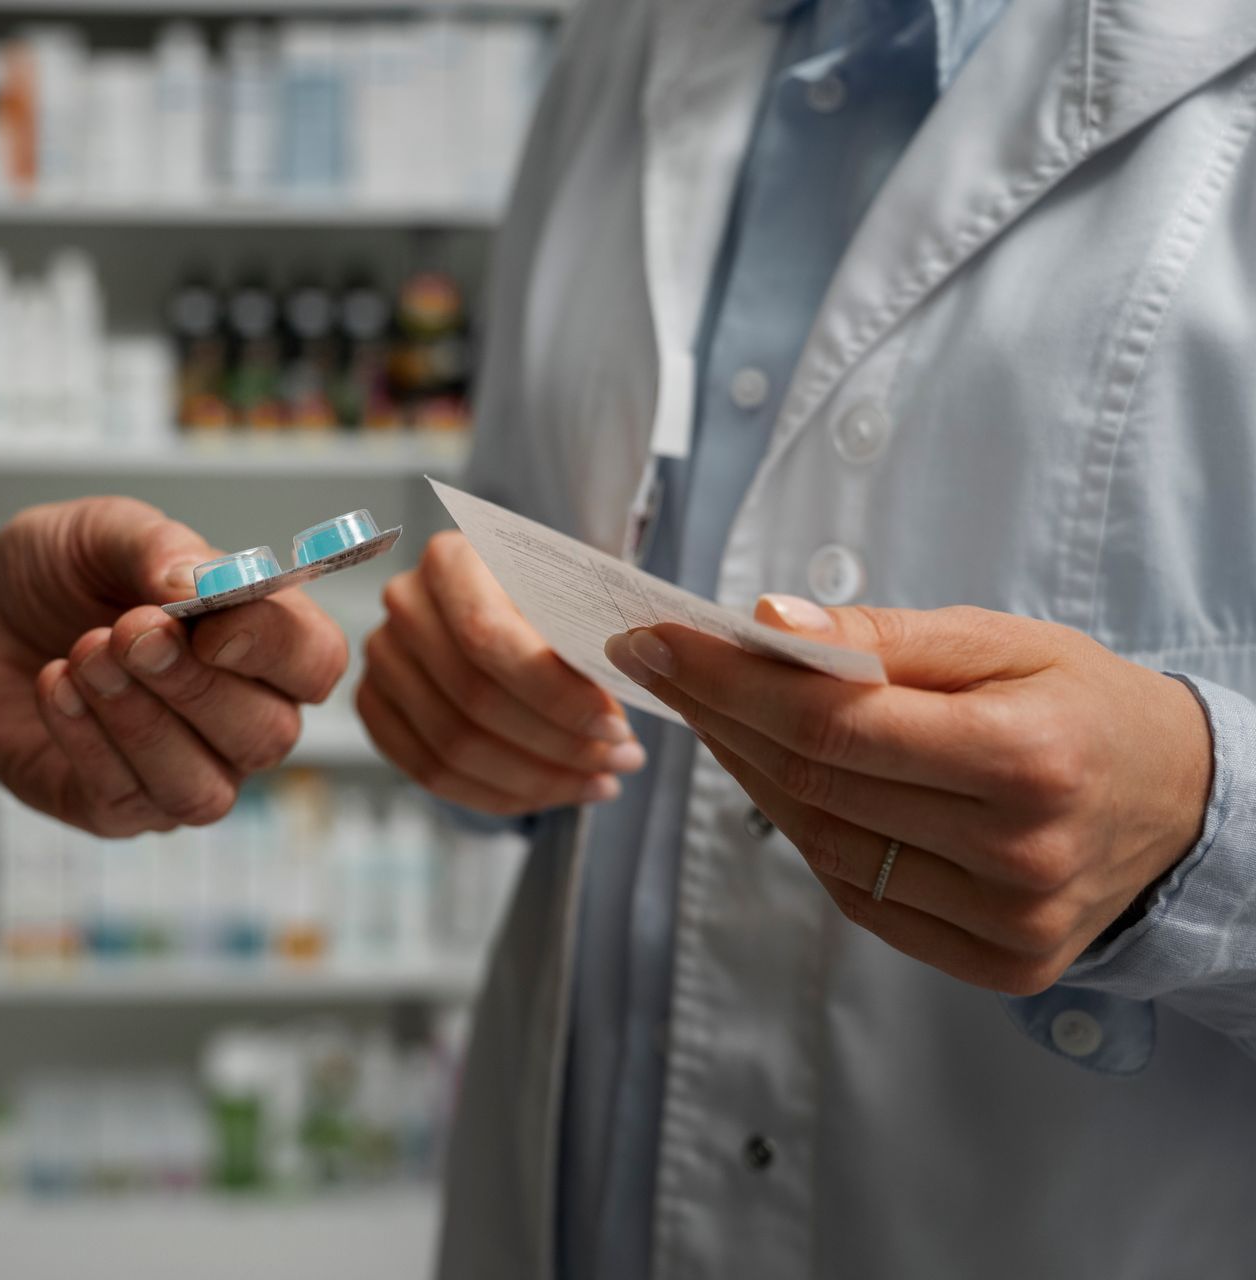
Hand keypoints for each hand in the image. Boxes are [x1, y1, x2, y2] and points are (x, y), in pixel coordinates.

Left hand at [0, 497, 348, 835]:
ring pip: (203, 789)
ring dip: (141, 721)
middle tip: (127, 631)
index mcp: (259, 642)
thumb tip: (200, 586)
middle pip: (268, 736)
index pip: (316, 663)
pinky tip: (54, 685)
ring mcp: (182, 773)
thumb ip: (160, 549)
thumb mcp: (103, 532)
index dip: (274, 647)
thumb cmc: (57, 573)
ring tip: (84, 655)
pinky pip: (126, 799)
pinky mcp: (115, 810)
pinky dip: (87, 739)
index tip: (207, 621)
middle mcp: (238, 719)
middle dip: (194, 685)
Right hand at [356, 530, 645, 816]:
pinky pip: (429, 772)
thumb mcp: (573, 595)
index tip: (614, 725)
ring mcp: (382, 658)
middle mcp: (404, 603)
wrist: (505, 604)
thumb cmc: (547, 598)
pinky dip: (497, 794)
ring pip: (452, 747)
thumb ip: (588, 637)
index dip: (554, 693)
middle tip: (619, 760)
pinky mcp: (375, 706)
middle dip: (558, 745)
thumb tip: (620, 693)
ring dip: (536, 778)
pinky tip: (551, 792)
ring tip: (598, 779)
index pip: (489, 638)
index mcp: (450, 560)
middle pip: (472, 699)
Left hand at [605, 596, 1213, 994]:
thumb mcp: (1001, 641)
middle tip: (660, 664)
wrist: (1183, 806)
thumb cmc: (1082, 704)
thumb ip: (884, 638)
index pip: (831, 724)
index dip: (726, 681)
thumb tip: (771, 622)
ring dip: (747, 771)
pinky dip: (807, 831)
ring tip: (712, 711)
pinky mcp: (994, 963)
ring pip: (821, 844)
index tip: (654, 641)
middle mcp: (1017, 855)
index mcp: (1026, 759)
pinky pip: (858, 894)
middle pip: (813, 784)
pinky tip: (778, 777)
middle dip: (717, 714)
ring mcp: (1005, 923)